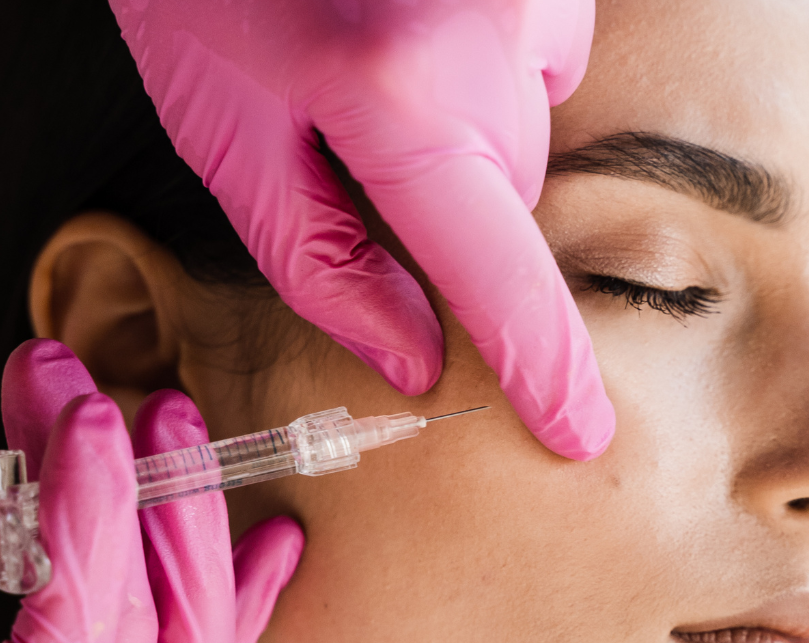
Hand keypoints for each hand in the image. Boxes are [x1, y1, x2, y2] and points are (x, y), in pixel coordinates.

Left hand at [109, 0, 613, 459]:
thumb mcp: (228, 135)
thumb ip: (322, 262)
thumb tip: (414, 357)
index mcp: (398, 92)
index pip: (493, 269)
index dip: (540, 365)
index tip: (579, 433)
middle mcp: (494, 34)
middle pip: (505, 196)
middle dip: (439, 200)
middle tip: (349, 129)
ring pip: (520, 126)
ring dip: (457, 123)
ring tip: (372, 50)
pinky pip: (533, 53)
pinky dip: (480, 59)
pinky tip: (415, 13)